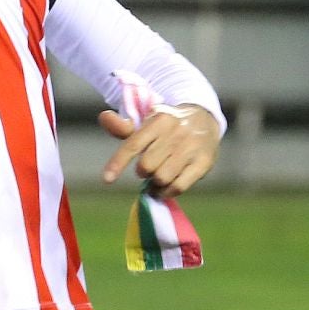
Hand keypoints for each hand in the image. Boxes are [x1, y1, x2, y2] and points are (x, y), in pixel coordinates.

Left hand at [98, 104, 220, 197]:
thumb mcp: (146, 120)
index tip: (107, 180)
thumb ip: (123, 125)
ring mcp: (192, 147)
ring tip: (158, 177)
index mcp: (159, 120)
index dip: (118, 163)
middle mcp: (177, 132)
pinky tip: (165, 187)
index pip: (133, 144)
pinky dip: (167, 191)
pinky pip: (178, 186)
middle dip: (143, 171)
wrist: (205, 119)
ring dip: (155, 183)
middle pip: (146, 166)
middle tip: (148, 168)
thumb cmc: (167, 125)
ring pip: (162, 178)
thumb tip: (104, 118)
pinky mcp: (204, 162)